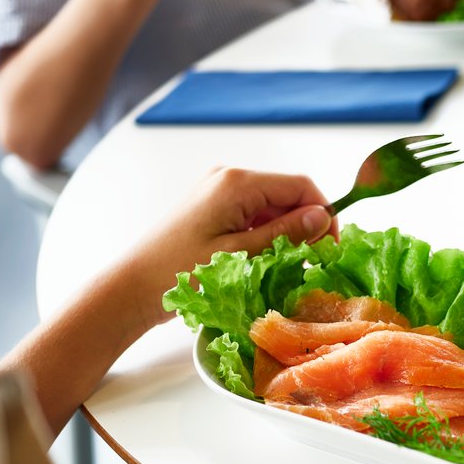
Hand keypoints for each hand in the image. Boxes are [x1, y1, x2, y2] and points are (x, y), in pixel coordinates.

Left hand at [119, 167, 334, 329]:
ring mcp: (218, 190)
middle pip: (287, 194)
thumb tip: (323, 216)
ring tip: (285, 267)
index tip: (330, 248)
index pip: (300, 186)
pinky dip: (265, 235)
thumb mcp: (241, 255)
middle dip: (304, 226)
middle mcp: (229, 178)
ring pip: (271, 206)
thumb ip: (285, 233)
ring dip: (285, 233)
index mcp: (237, 183)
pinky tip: (264, 261)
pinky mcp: (212, 206)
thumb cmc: (180, 272)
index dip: (323, 214)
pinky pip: (252, 214)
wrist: (133, 286)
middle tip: (310, 263)